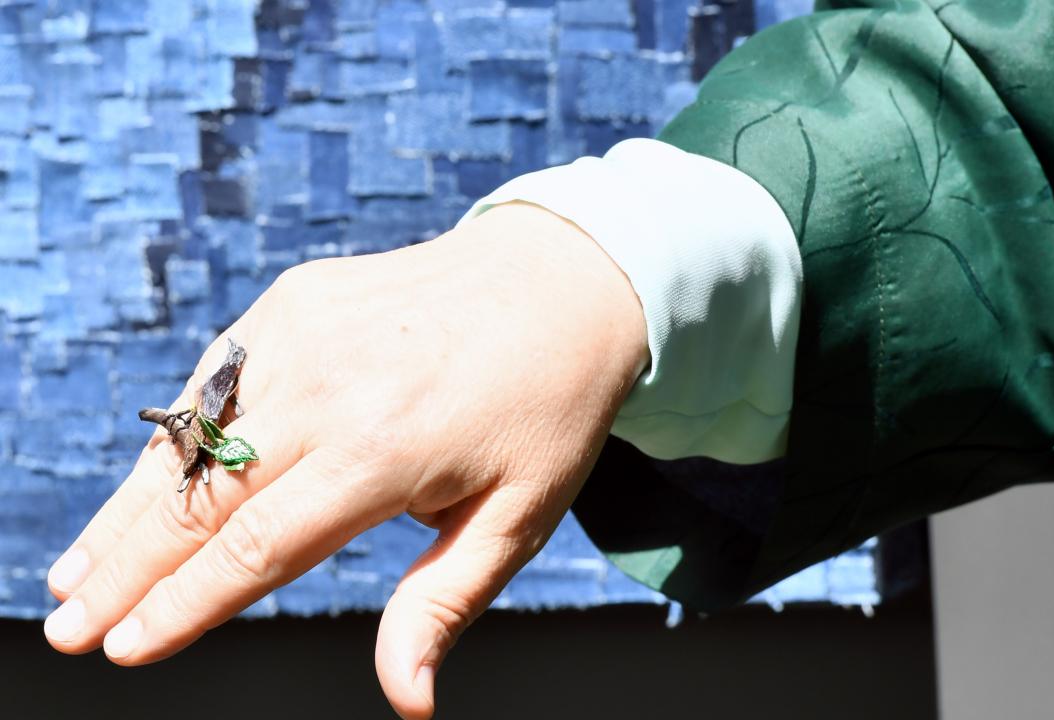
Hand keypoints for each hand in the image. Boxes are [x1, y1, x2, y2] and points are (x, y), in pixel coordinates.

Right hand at [42, 201, 648, 718]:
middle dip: (126, 568)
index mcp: (384, 451)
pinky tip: (142, 489)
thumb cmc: (544, 411)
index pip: (258, 547)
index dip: (185, 605)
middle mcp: (329, 387)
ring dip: (129, 508)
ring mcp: (304, 333)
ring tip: (74, 572)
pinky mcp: (296, 302)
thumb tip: (406, 704)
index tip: (124, 649)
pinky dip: (172, 441)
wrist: (559, 282)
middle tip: (67, 627)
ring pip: (190, 438)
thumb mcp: (519, 516)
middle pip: (201, 497)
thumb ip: (444, 604)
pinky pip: (215, 381)